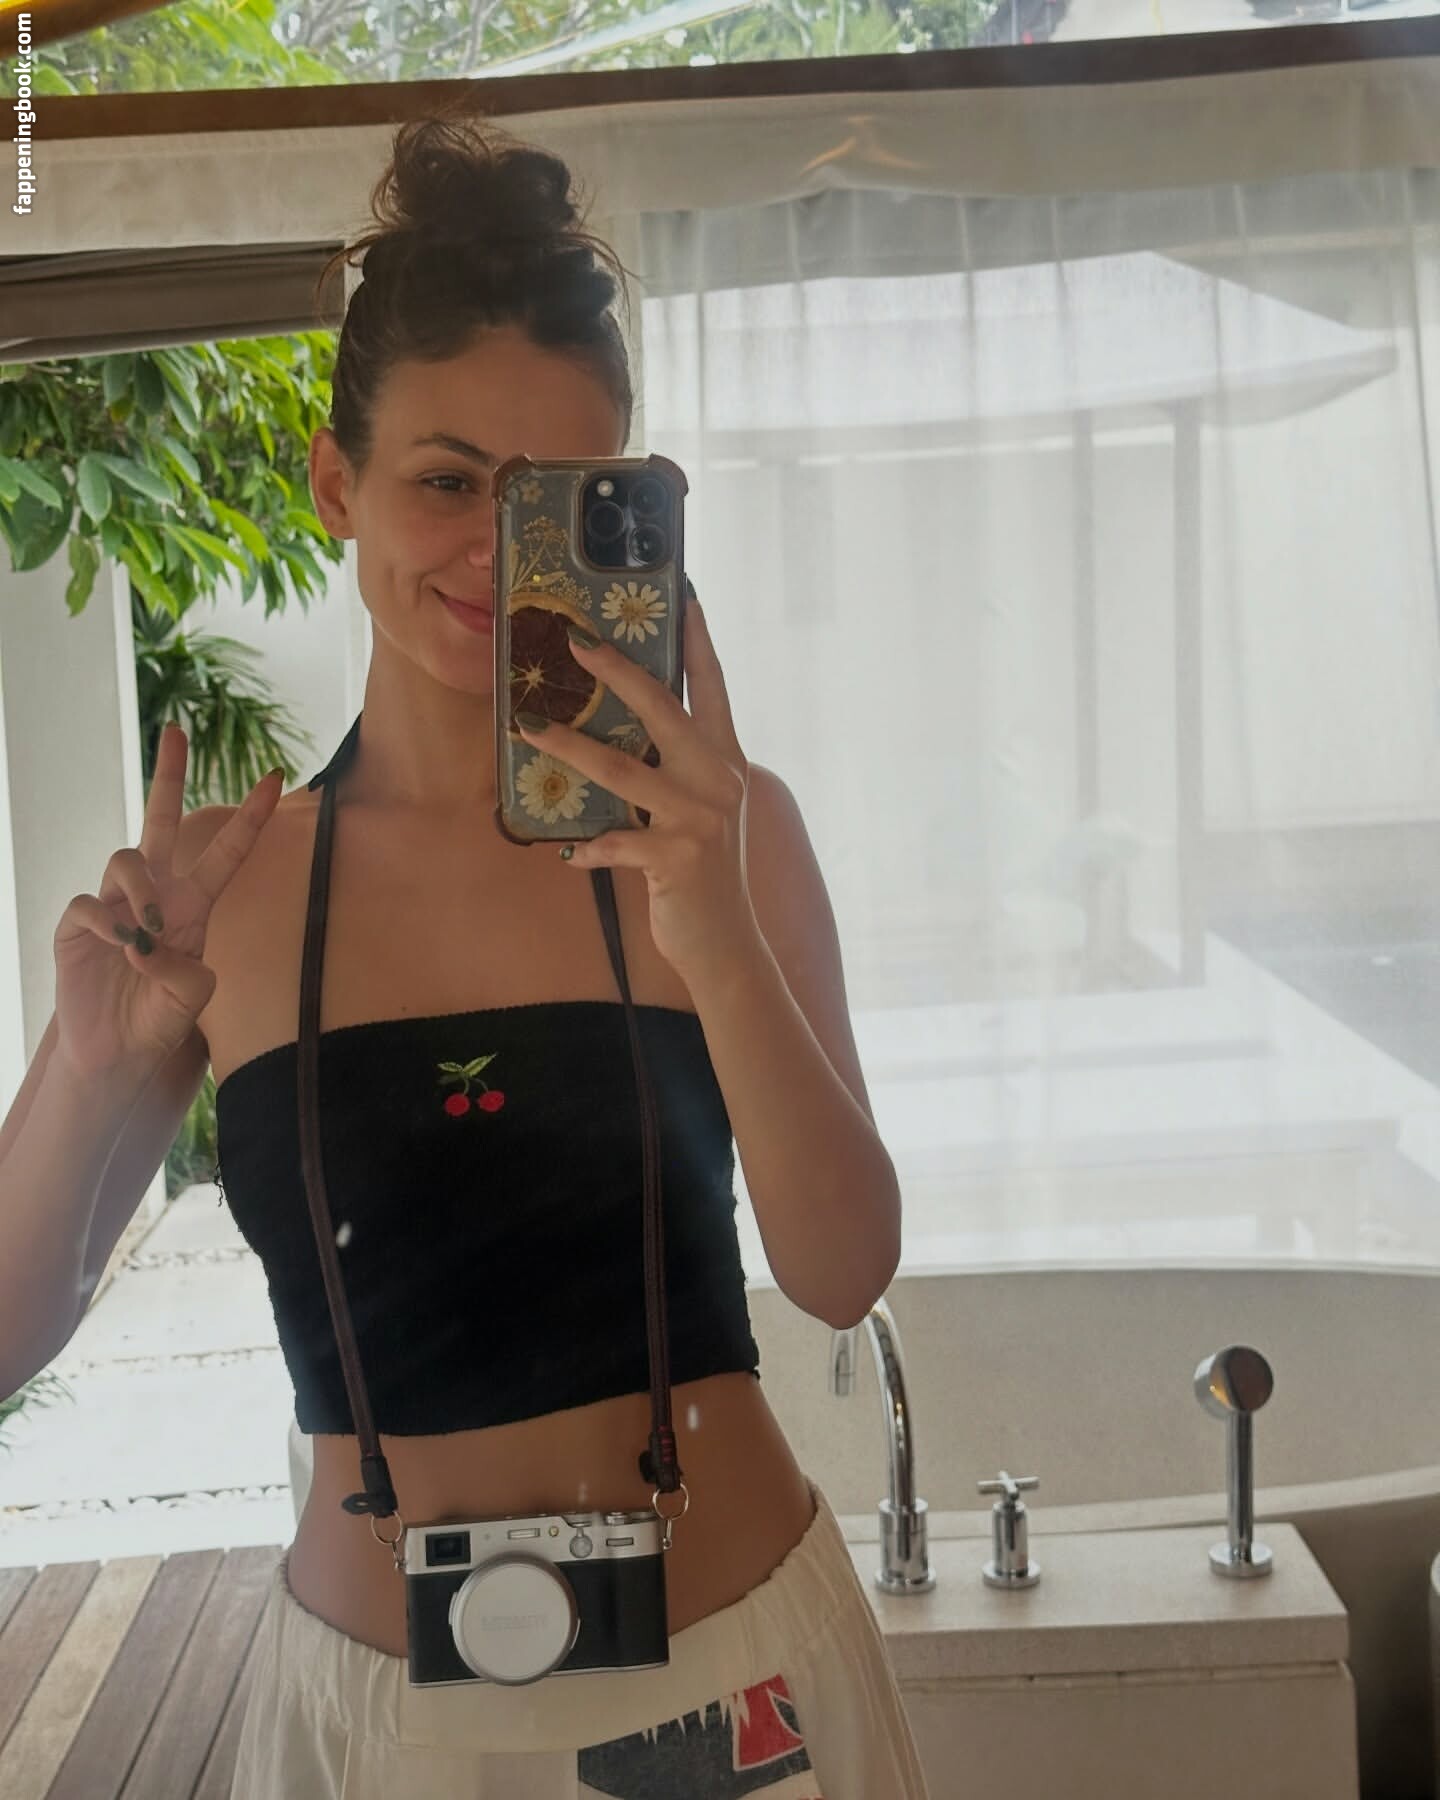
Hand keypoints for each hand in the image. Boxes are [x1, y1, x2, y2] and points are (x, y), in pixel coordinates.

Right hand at [52, 724, 284, 1077]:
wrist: (119, 1053)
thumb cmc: (163, 1018)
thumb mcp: (195, 997)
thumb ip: (185, 969)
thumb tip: (147, 941)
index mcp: (195, 904)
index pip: (226, 851)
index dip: (251, 817)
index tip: (277, 777)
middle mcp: (154, 894)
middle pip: (160, 819)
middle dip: (167, 774)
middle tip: (175, 730)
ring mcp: (113, 904)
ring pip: (126, 858)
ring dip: (142, 890)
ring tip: (148, 930)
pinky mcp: (77, 925)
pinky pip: (88, 901)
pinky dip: (107, 922)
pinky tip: (120, 946)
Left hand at [515, 587, 760, 984]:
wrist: (728, 944)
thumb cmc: (705, 873)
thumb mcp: (701, 810)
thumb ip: (676, 770)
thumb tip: (625, 734)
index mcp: (726, 758)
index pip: (711, 683)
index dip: (697, 636)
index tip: (683, 589)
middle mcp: (718, 778)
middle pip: (662, 708)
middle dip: (616, 669)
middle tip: (576, 639)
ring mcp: (699, 816)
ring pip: (622, 768)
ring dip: (569, 748)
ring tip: (528, 727)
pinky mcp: (677, 857)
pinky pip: (617, 841)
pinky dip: (588, 847)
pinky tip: (566, 853)